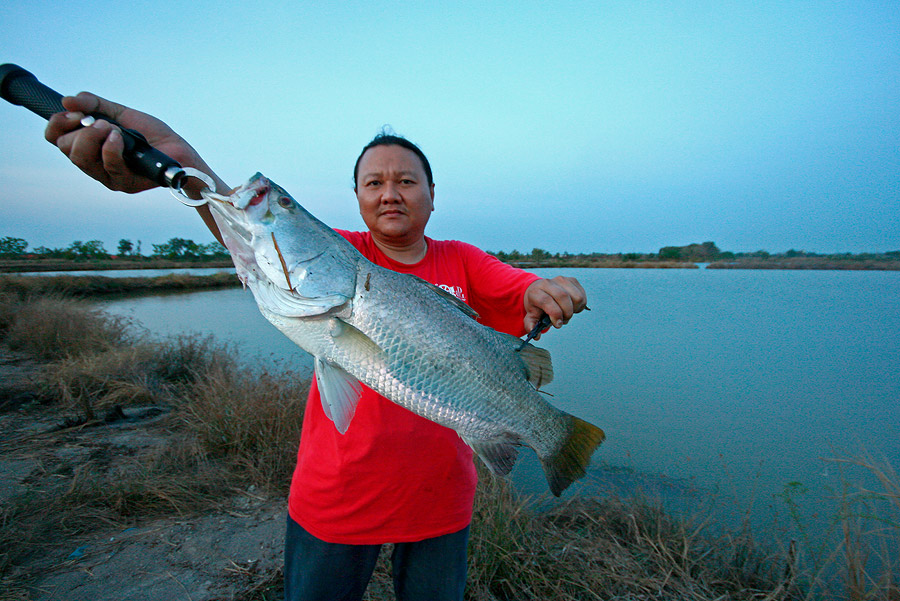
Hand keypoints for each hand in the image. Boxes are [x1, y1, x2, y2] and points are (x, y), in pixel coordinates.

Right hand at [44, 92, 225, 198]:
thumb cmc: (151, 135)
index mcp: (89, 147)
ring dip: (94, 136)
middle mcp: (94, 164)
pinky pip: (108, 166)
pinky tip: (120, 138)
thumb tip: (67, 100)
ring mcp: (108, 176)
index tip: (74, 113)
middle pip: (67, 149)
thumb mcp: (120, 113)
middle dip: (81, 129)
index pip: (56, 138)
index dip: (58, 124)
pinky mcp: (124, 185)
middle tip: (101, 122)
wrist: (178, 150)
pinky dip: (111, 147)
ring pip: (81, 158)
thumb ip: (94, 104)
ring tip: (113, 129)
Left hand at [523, 276, 587, 337]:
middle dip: (566, 313)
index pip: (547, 301)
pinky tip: (572, 307)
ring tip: (567, 312)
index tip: (558, 324)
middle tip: (563, 320)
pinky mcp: (572, 280)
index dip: (555, 314)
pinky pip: (582, 296)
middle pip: (563, 297)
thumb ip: (532, 325)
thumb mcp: (531, 315)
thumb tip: (536, 336)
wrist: (540, 290)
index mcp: (536, 292)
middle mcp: (548, 283)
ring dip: (575, 309)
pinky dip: (580, 305)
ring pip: (577, 297)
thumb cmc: (537, 305)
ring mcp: (561, 280)